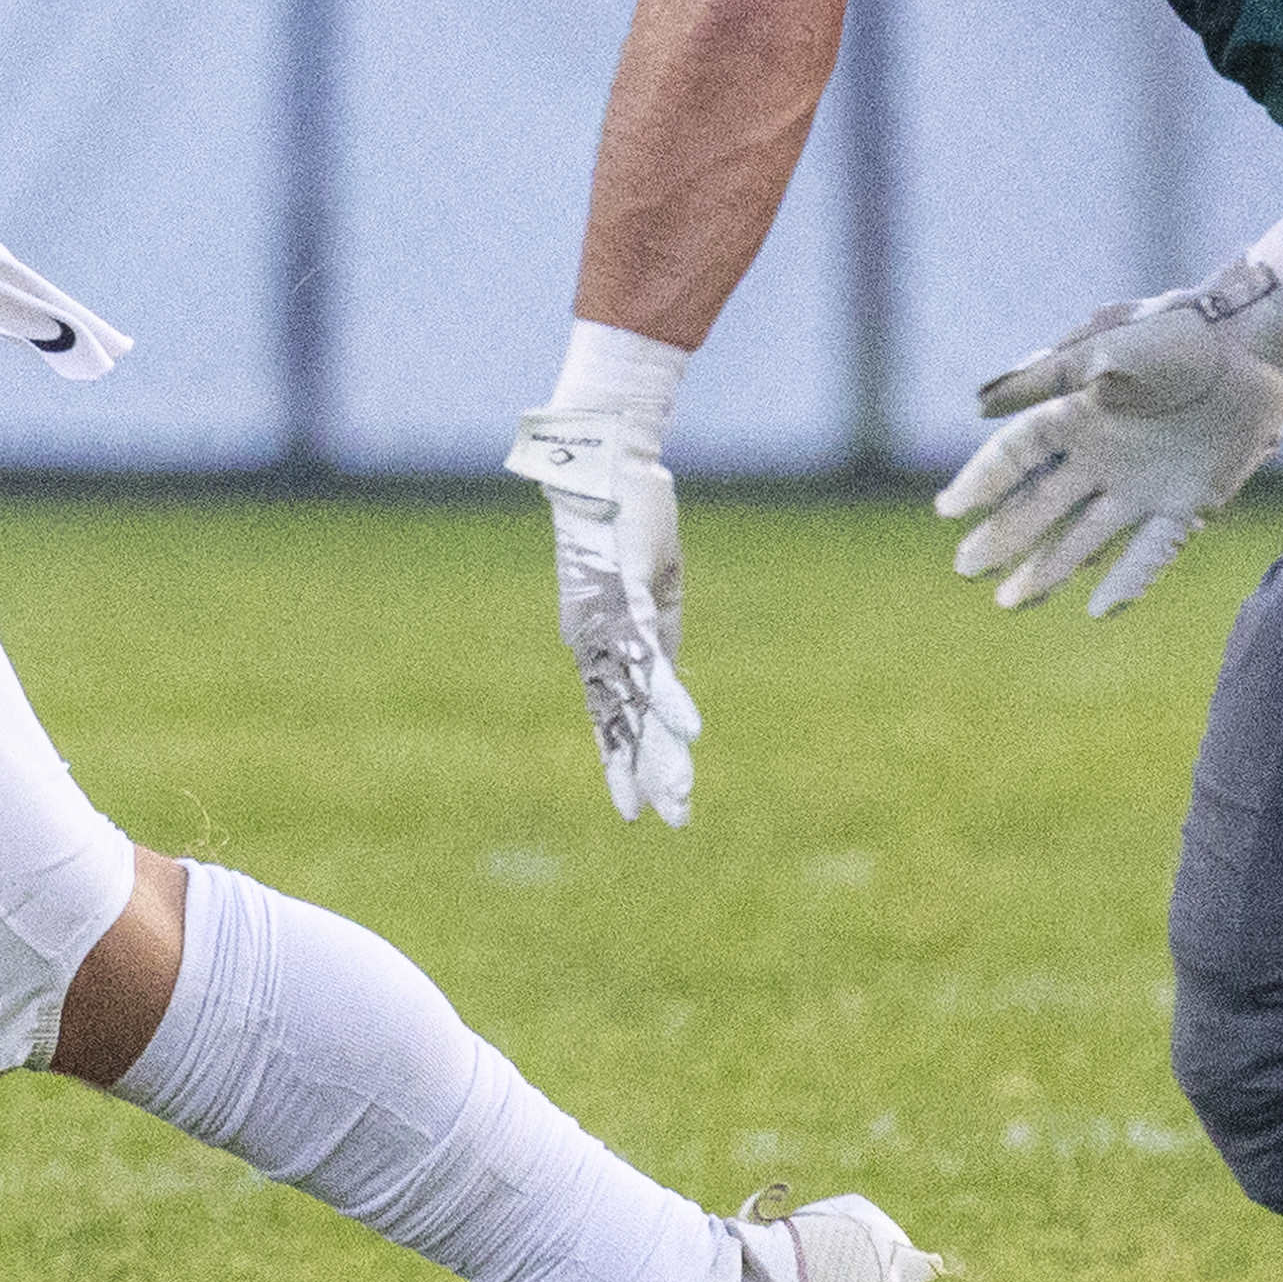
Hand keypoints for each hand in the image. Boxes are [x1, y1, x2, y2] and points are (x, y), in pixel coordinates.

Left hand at [506, 403, 700, 824]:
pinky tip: (687, 729)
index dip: (624, 761)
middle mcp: (596, 641)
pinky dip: (669, 692)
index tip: (639, 809)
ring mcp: (606, 620)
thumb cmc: (631, 520)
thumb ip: (658, 634)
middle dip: (645, 772)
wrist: (609, 461)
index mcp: (606, 643)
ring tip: (681, 794)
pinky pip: (648, 655)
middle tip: (669, 820)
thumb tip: (664, 678)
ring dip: (661, 747)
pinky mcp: (622, 595)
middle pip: (621, 720)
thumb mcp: (655, 589)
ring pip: (634, 700)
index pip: (614, 714)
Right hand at [933, 224, 1282, 615]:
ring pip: (1085, 538)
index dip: (981, 482)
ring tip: (1012, 603)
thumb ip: (1040, 379)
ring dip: (1049, 570)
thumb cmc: (1172, 330)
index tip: (948, 511)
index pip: (1015, 456)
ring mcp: (1143, 484)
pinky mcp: (1188, 501)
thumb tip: (978, 408)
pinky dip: (1129, 579)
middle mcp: (1102, 456)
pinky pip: (1153, 551)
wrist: (1253, 339)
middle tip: (966, 569)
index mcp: (1075, 414)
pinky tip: (1100, 611)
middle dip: (1002, 538)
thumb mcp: (1097, 347)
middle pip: (1040, 507)